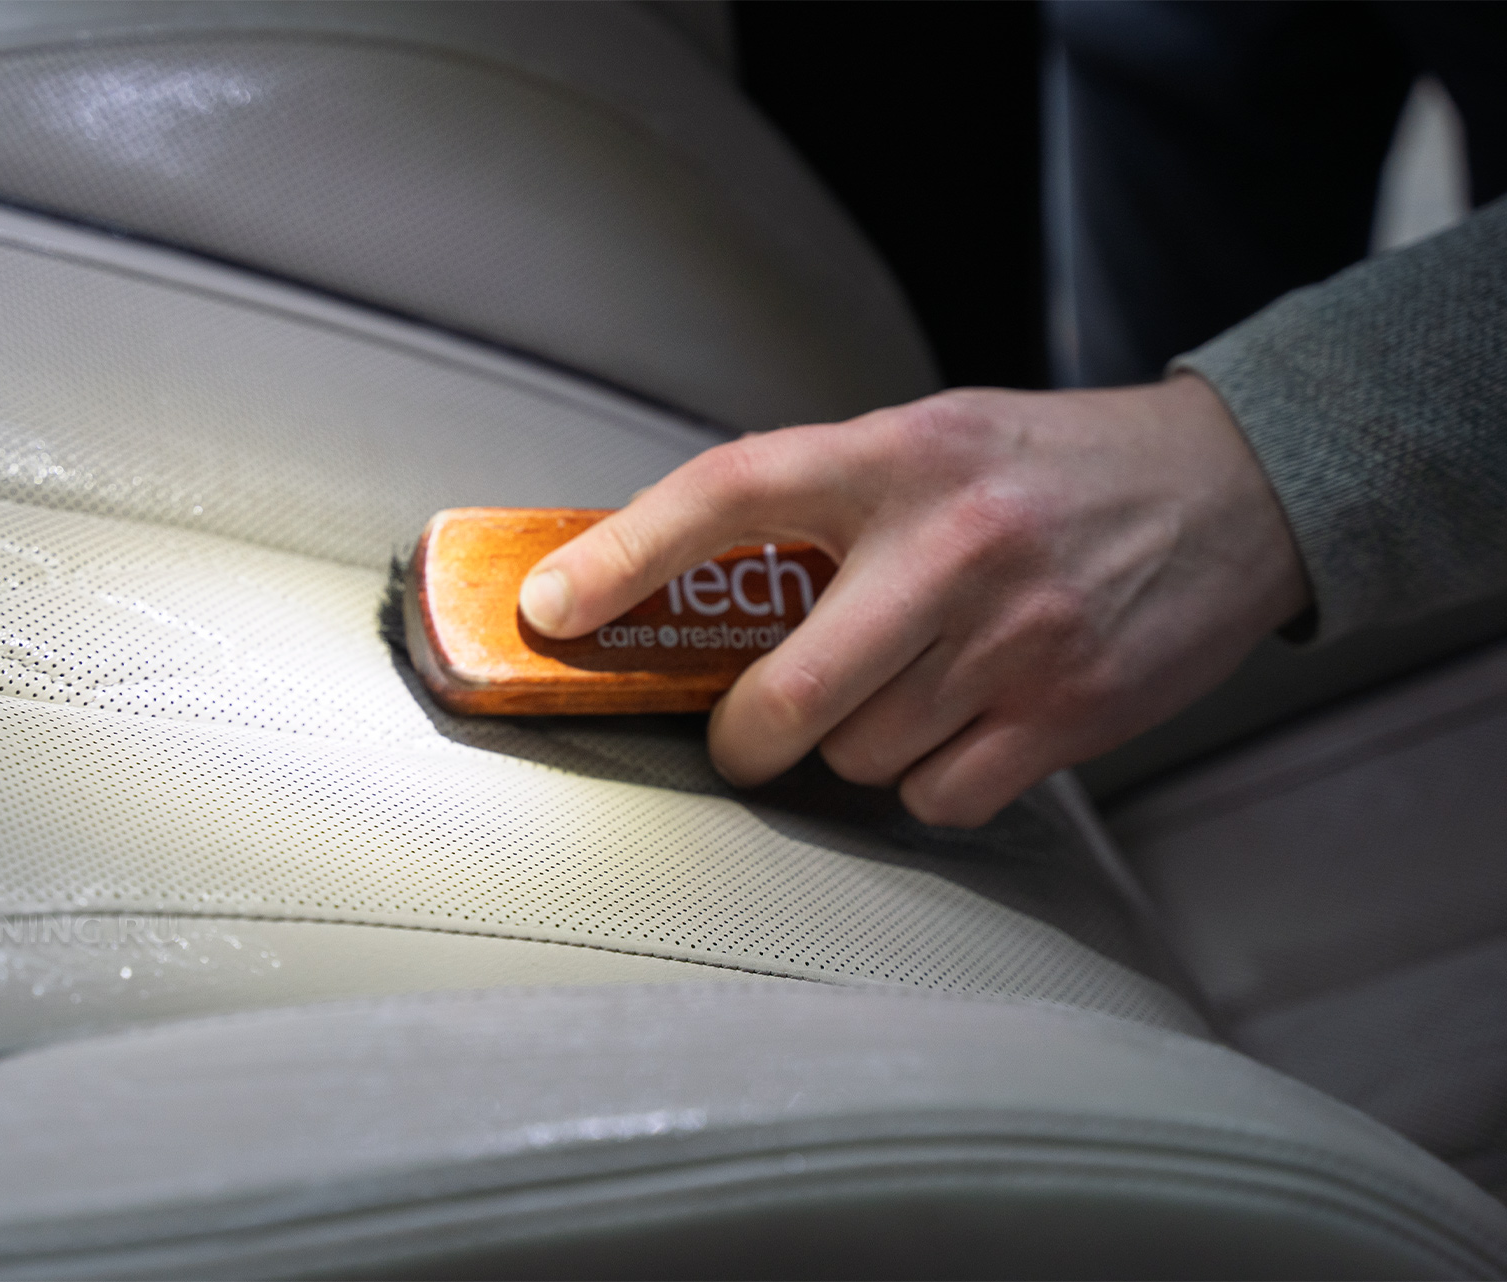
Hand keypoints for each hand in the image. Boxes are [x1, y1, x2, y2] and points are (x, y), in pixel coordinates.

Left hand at [518, 376, 1309, 825]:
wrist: (1230, 491)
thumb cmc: (1047, 471)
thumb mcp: (931, 441)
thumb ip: (823, 503)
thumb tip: (680, 585)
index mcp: (897, 455)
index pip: (729, 495)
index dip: (624, 556)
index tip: (551, 608)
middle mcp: (949, 544)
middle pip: (783, 696)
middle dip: (742, 739)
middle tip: (743, 735)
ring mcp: (1012, 637)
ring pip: (856, 757)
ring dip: (853, 747)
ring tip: (905, 689)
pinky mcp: (1067, 714)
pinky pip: (935, 797)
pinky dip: (926, 782)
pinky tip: (962, 725)